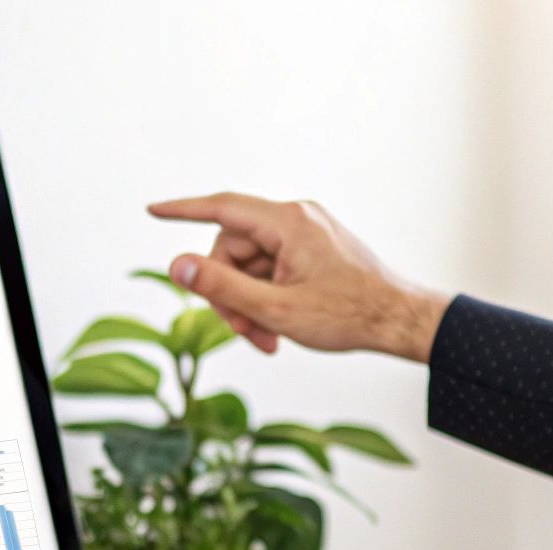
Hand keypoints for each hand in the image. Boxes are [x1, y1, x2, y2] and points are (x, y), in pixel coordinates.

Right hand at [147, 192, 450, 361]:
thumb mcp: (276, 308)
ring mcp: (305, 233)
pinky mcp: (313, 249)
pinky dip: (267, 298)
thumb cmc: (348, 315)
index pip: (221, 207)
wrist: (399, 319)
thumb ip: (223, 287)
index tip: (152, 210)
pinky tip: (279, 327)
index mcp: (287, 223)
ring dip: (249, 302)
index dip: (182, 210)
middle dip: (229, 292)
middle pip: (233, 248)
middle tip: (244, 332)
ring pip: (250, 264)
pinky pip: (271, 268)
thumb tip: (179, 266)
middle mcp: (296, 218)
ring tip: (268, 337)